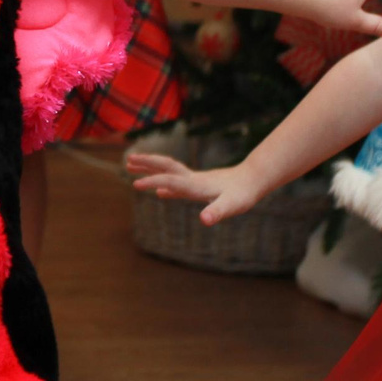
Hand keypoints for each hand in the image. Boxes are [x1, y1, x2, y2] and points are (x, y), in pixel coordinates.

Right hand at [126, 152, 263, 225]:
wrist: (254, 179)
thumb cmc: (243, 194)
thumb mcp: (232, 206)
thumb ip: (217, 211)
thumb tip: (204, 220)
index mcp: (196, 185)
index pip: (170, 181)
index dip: (153, 181)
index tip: (135, 183)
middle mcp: (192, 179)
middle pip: (165, 167)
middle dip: (147, 164)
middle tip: (127, 161)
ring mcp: (195, 180)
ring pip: (168, 171)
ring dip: (151, 168)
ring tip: (132, 165)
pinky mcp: (199, 185)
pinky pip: (176, 182)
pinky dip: (164, 183)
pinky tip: (160, 192)